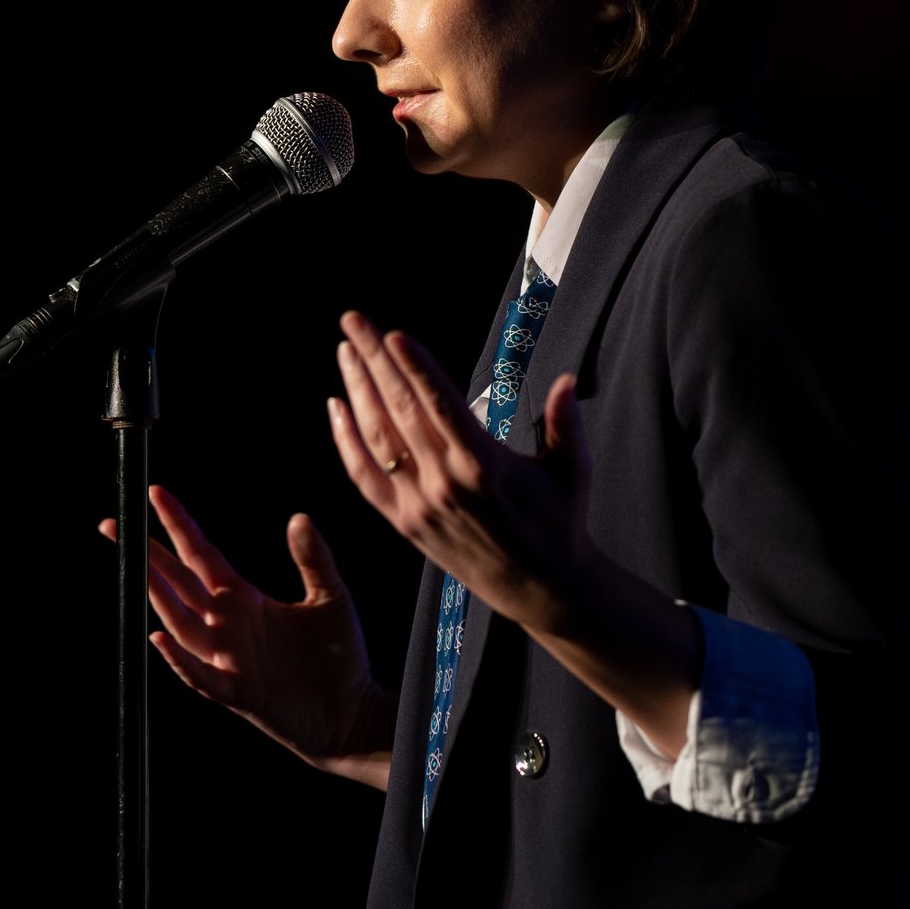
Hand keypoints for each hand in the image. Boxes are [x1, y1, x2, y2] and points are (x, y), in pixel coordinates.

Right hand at [102, 484, 395, 788]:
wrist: (351, 713)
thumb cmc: (340, 657)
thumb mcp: (331, 598)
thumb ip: (314, 560)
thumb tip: (299, 517)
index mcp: (243, 597)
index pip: (200, 554)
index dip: (178, 524)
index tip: (155, 493)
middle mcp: (226, 624)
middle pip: (177, 582)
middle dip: (146, 554)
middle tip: (114, 523)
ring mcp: (227, 657)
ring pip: (179, 623)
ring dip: (156, 596)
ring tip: (134, 566)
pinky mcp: (237, 691)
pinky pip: (200, 675)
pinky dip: (179, 659)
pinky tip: (159, 639)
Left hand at [324, 309, 593, 634]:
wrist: (541, 588)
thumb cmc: (560, 522)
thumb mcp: (573, 470)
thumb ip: (566, 422)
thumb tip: (565, 379)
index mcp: (485, 466)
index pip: (442, 406)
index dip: (416, 368)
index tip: (393, 335)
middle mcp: (446, 484)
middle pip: (400, 411)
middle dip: (374, 361)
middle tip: (354, 320)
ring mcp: (420, 505)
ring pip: (377, 439)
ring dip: (358, 390)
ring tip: (345, 349)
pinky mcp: (405, 523)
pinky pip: (365, 477)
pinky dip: (346, 441)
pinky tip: (337, 405)